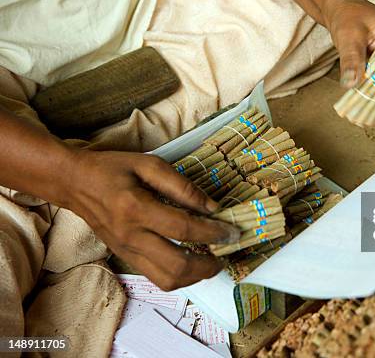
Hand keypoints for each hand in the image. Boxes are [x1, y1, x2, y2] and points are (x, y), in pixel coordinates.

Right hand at [65, 150, 240, 290]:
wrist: (73, 183)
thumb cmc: (112, 169)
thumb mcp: (148, 164)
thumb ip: (182, 186)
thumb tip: (212, 207)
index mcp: (136, 208)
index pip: (183, 229)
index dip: (213, 232)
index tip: (232, 231)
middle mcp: (130, 236)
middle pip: (177, 265)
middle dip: (208, 265)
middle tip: (226, 253)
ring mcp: (125, 251)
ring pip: (166, 279)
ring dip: (195, 276)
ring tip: (212, 262)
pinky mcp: (124, 257)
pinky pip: (155, 277)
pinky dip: (179, 275)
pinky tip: (191, 262)